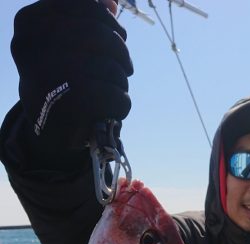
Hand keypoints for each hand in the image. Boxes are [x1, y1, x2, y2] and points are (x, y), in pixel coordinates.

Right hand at [11, 0, 132, 150]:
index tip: (119, 34)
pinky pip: (109, 95)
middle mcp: (29, 49)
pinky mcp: (63, 110)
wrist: (50, 130)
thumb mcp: (70, 45)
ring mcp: (43, 80)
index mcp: (29, 24)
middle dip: (120, 51)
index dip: (108, 19)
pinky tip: (117, 106)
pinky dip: (122, 102)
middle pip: (96, 34)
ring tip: (118, 88)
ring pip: (105, 66)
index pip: (81, 4)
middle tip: (126, 66)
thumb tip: (112, 1)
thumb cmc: (65, 81)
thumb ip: (89, 19)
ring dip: (121, 79)